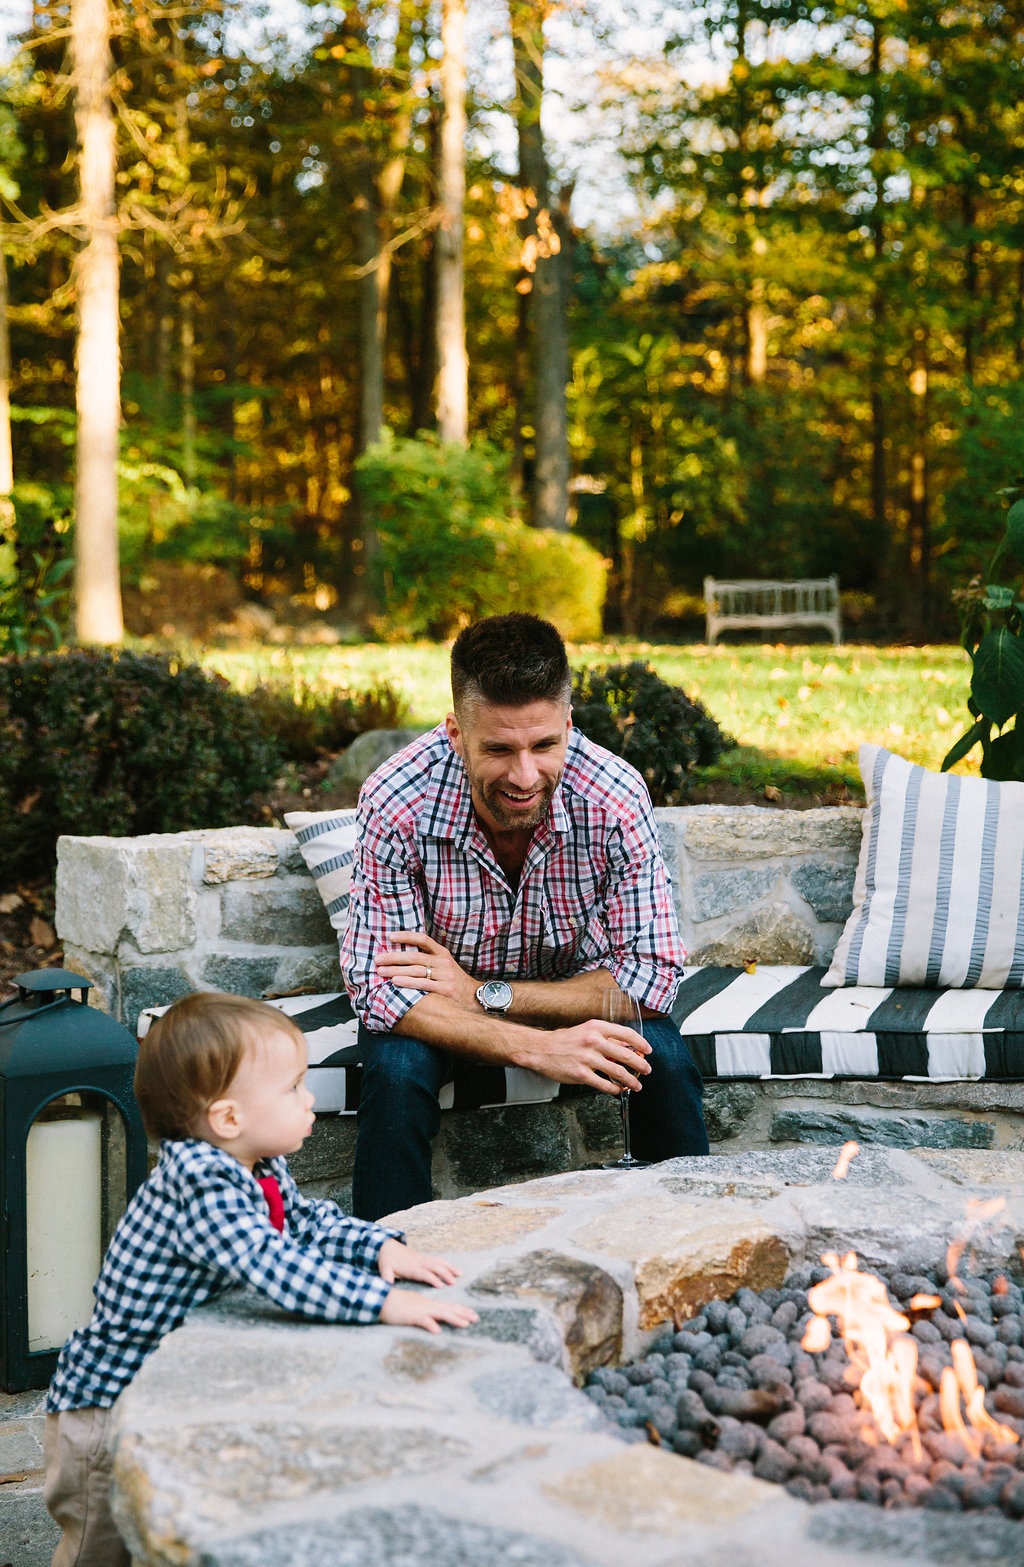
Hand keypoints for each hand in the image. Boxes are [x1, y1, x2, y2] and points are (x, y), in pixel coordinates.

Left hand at [375, 930, 477, 1008]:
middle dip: (394, 957)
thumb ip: (429, 959)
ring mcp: (445, 975)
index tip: (390, 937)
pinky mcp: (445, 989)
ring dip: (396, 970)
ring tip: (381, 971)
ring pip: (416, 970)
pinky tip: (395, 982)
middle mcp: (444, 962)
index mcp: (442, 953)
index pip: (423, 939)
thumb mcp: (445, 966)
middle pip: (415, 956)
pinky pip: (423, 984)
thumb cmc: (454, 982)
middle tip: (377, 959)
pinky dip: (407, 983)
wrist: (475, 998)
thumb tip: (403, 956)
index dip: (406, 936)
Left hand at [378, 1237, 461, 1287]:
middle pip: (436, 1267)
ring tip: (461, 1274)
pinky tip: (454, 1269)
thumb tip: (386, 1285)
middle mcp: (420, 1263)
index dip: (433, 1279)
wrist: (387, 1247)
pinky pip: (439, 1260)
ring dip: (451, 1267)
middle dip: (446, 1274)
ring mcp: (423, 1259)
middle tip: (454, 1282)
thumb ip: (387, 1277)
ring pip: (440, 1262)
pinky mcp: (425, 1258)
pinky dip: (448, 1264)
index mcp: (411, 1268)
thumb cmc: (387, 1260)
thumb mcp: (384, 1269)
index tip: (441, 1286)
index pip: (425, 1274)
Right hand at [379, 1287, 478, 1333]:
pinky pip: (422, 1321)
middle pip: (448, 1309)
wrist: (382, 1299)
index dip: (460, 1310)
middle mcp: (427, 1305)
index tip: (471, 1314)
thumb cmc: (396, 1305)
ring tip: (465, 1324)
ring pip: (440, 1314)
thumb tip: (434, 1323)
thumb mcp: (413, 1309)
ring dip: (453, 1318)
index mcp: (428, 1304)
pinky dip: (430, 1325)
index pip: (447, 1306)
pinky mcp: (411, 1315)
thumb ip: (424, 1315)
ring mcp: (420, 1310)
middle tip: (476, 1318)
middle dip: (463, 1313)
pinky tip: (437, 1331)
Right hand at [517, 1018, 651, 1093]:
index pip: (626, 1033)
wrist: (541, 1050)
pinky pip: (604, 1084)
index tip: (648, 1050)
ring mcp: (587, 1058)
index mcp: (596, 1027)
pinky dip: (614, 1089)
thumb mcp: (586, 1031)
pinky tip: (618, 1090)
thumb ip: (606, 1038)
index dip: (641, 1042)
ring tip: (637, 1085)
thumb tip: (627, 1045)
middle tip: (647, 1070)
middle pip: (626, 1054)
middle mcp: (593, 1041)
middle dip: (640, 1065)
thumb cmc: (564, 1040)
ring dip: (631, 1080)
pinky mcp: (581, 1074)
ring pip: (618, 1071)